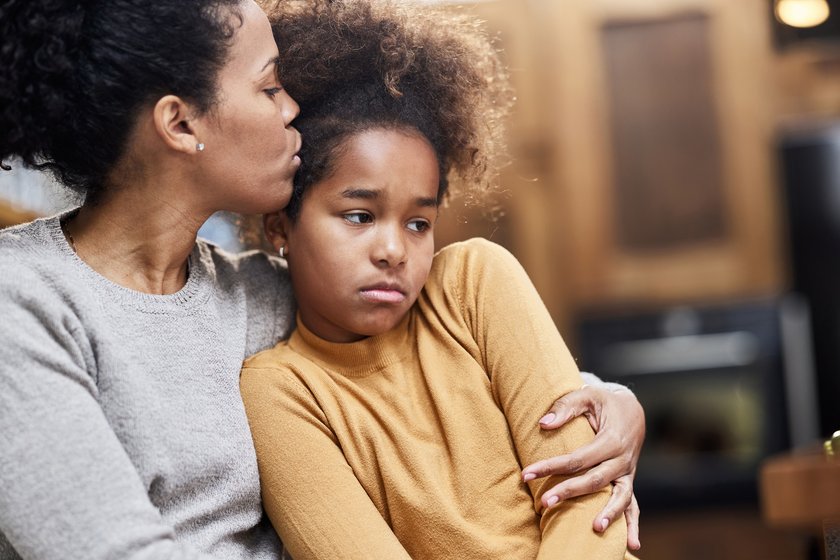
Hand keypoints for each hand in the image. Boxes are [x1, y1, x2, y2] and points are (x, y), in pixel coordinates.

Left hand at [521, 384, 644, 550]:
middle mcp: (623, 459)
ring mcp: (628, 472)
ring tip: (594, 528)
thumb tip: (543, 424)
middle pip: (595, 480)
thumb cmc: (603, 401)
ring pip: (620, 497)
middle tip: (544, 502)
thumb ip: (565, 407)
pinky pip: (633, 504)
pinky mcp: (628, 480)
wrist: (631, 408)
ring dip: (608, 513)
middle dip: (569, 492)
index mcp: (612, 439)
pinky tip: (631, 546)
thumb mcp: (586, 395)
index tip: (527, 474)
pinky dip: (633, 525)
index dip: (551, 466)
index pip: (577, 458)